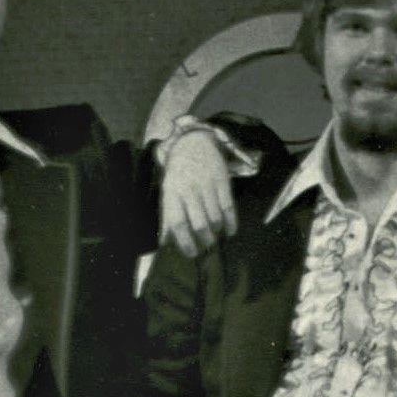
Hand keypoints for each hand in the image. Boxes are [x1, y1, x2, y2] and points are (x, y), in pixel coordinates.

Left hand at [159, 129, 236, 256]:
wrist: (194, 142)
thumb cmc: (178, 172)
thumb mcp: (168, 191)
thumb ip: (167, 216)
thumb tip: (164, 243)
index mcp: (172, 193)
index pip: (178, 223)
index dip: (186, 242)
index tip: (192, 253)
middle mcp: (189, 189)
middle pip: (200, 223)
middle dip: (205, 240)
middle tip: (207, 247)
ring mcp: (207, 184)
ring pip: (215, 217)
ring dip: (217, 232)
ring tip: (216, 238)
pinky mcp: (222, 180)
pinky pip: (229, 206)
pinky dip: (231, 222)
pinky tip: (231, 231)